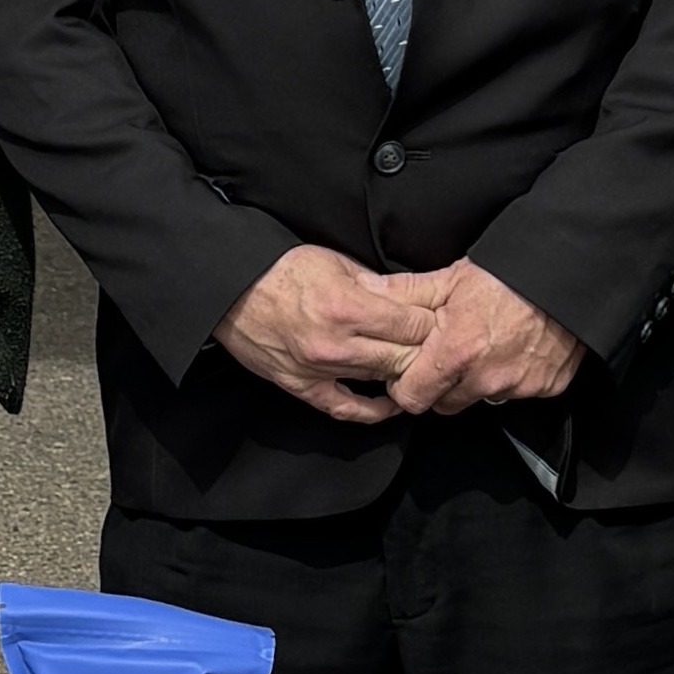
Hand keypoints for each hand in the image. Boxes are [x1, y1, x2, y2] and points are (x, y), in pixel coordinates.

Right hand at [214, 246, 438, 425]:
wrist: (229, 289)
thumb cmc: (280, 270)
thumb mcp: (336, 262)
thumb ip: (377, 284)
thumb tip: (414, 296)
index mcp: (348, 306)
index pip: (414, 326)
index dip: (434, 322)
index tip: (444, 319)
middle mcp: (336, 343)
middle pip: (405, 358)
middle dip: (427, 350)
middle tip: (440, 344)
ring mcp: (318, 369)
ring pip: (382, 381)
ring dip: (405, 374)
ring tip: (420, 364)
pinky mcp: (301, 386)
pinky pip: (346, 408)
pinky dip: (374, 411)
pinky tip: (392, 403)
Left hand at [379, 261, 587, 416]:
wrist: (571, 272)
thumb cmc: (511, 273)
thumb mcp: (452, 277)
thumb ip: (406, 293)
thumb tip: (367, 290)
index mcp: (457, 353)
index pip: (413, 398)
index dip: (406, 385)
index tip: (409, 370)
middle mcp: (487, 378)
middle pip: (444, 404)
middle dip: (440, 385)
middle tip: (448, 354)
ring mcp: (519, 386)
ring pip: (480, 399)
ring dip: (475, 382)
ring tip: (483, 346)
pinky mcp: (547, 387)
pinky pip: (517, 393)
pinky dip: (511, 377)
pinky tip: (513, 349)